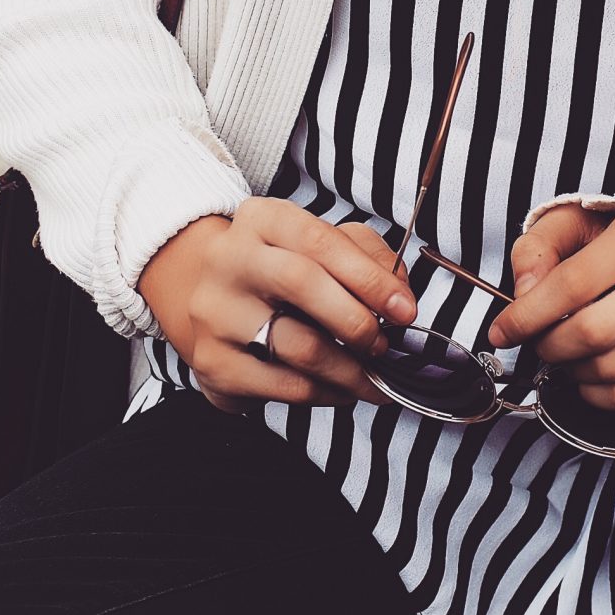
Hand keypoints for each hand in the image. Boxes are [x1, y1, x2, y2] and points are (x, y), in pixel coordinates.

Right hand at [137, 202, 416, 413]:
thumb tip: (400, 295)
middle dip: (357, 321)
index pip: (320, 241)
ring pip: (300, 346)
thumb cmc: (281, 271)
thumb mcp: (319, 244)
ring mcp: (216, 313)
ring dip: (351, 370)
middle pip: (301, 283)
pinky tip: (341, 390)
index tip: (405, 310)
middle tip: (384, 346)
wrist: (209, 299)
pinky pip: (287, 386)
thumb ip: (366, 255)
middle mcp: (230, 260)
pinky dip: (327, 394)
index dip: (370, 278)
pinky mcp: (214, 362)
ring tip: (373, 379)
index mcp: (262, 220)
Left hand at [486, 203, 614, 409]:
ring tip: (569, 351)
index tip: (503, 329)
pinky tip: (591, 374)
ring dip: (573, 370)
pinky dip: (600, 395)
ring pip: (611, 369)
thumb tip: (523, 292)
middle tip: (539, 339)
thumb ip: (541, 245)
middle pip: (592, 333)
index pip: (573, 284)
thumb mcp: (586, 218)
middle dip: (548, 345)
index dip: (527, 315)